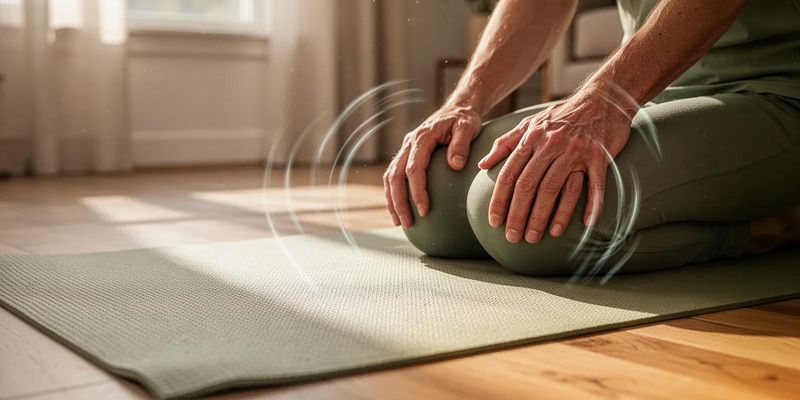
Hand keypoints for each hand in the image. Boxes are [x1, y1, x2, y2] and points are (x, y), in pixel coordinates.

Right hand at [384, 105, 481, 227]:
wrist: (457, 109)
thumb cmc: (464, 120)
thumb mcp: (467, 127)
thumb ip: (461, 144)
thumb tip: (455, 165)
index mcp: (422, 137)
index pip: (413, 168)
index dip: (417, 191)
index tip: (424, 210)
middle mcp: (408, 143)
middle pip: (395, 176)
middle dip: (399, 202)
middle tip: (407, 223)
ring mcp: (405, 150)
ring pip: (390, 178)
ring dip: (392, 201)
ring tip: (400, 222)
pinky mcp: (406, 155)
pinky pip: (393, 176)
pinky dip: (393, 194)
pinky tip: (399, 210)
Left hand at [477, 91, 631, 242]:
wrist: (603, 97)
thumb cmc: (563, 115)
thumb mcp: (530, 124)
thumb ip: (505, 143)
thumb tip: (482, 164)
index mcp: (531, 138)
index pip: (510, 174)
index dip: (500, 200)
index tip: (494, 221)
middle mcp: (551, 145)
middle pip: (529, 185)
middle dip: (518, 214)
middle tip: (513, 237)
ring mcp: (575, 150)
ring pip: (555, 188)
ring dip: (545, 216)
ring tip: (537, 236)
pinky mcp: (599, 155)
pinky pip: (594, 184)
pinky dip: (591, 204)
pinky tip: (585, 223)